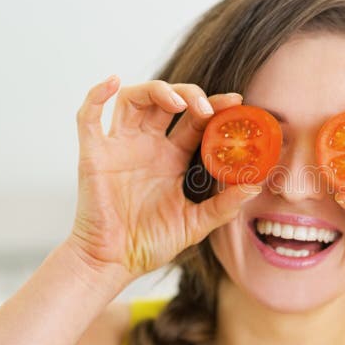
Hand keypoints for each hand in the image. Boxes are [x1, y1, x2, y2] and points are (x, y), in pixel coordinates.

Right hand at [67, 75, 260, 278]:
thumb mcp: (196, 223)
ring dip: (156, 90)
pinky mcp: (93, 154)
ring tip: (177, 102)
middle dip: (190, 95)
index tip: (236, 101)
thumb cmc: (151, 243)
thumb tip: (256, 185)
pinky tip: (114, 81)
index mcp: (172, 156)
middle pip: (167, 101)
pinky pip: (88, 117)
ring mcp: (119, 146)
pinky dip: (97, 94)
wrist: (114, 263)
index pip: (196, 119)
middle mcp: (147, 145)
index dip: (215, 106)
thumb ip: (224, 205)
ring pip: (133, 99)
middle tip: (208, 109)